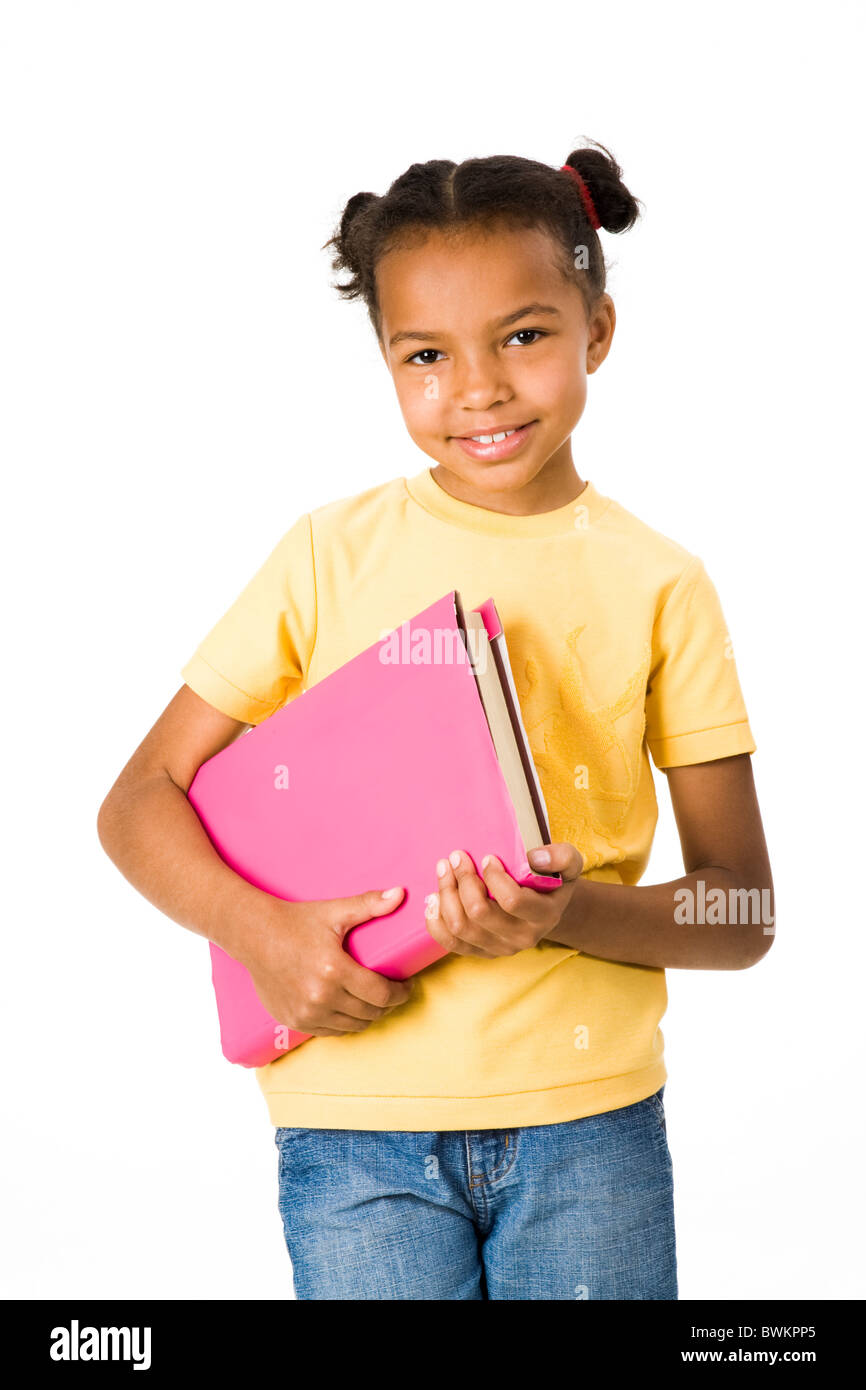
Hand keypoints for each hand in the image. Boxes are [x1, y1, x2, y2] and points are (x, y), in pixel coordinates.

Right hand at [241, 887, 413, 1036]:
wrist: (254, 935)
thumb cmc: (296, 921)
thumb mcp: (334, 911)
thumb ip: (369, 904)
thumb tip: (400, 893)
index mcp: (334, 970)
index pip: (381, 994)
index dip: (401, 992)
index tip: (407, 985)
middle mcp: (320, 997)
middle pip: (370, 1013)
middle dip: (388, 1004)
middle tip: (393, 992)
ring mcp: (306, 1013)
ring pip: (353, 1026)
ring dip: (368, 1016)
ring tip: (373, 1001)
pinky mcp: (294, 1021)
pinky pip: (330, 1032)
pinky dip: (345, 1023)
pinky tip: (350, 1009)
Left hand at [423, 843, 583, 957]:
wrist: (547, 907)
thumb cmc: (552, 879)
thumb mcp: (568, 864)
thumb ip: (562, 856)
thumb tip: (534, 858)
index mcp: (544, 916)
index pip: (512, 901)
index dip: (494, 877)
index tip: (487, 857)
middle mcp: (522, 938)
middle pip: (479, 913)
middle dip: (462, 880)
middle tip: (456, 857)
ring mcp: (500, 948)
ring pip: (460, 927)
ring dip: (445, 895)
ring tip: (443, 870)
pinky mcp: (481, 952)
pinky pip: (450, 943)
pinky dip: (436, 921)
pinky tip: (433, 900)